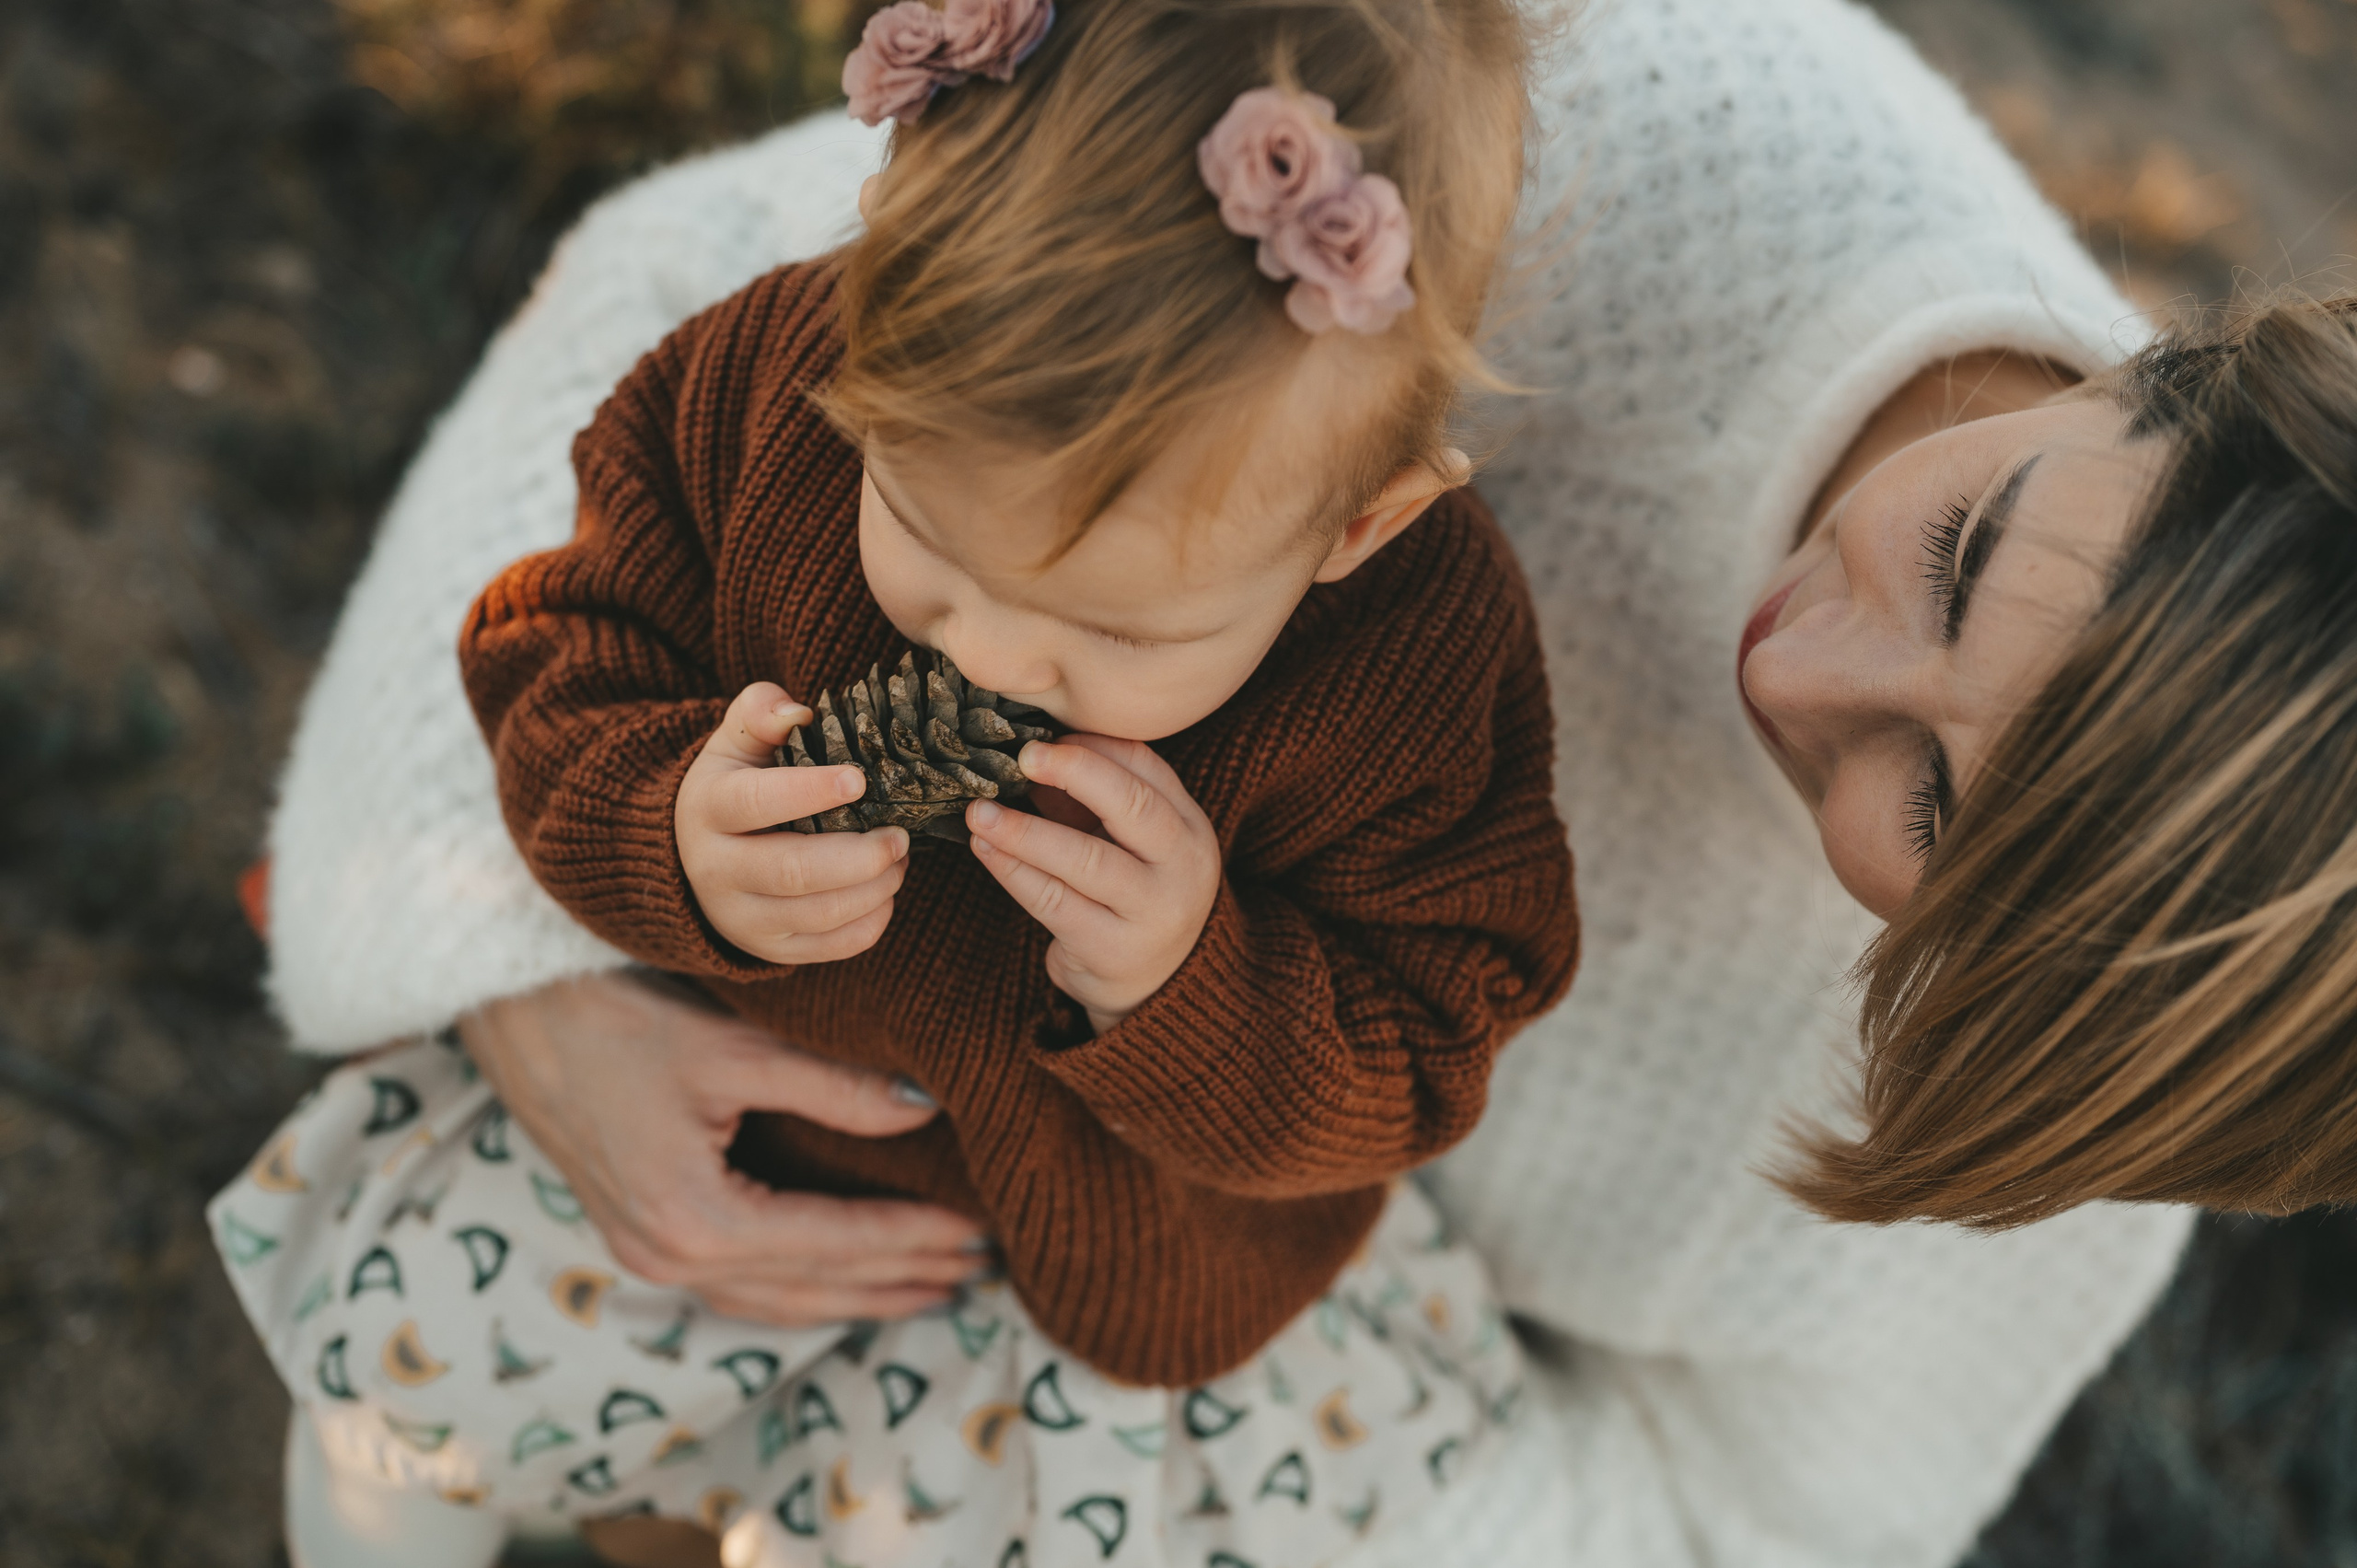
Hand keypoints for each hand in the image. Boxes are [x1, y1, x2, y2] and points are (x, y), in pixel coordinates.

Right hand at [459, 971, 986, 1322]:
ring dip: (855, 1297)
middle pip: (811, 1288)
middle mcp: (668, 1257)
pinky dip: (800, 1290)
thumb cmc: (612, 1018)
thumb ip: (833, 1086)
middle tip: (980, 1271)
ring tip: (930, 1288)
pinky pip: (738, 1288)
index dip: (911, 1240)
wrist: (508, 1012)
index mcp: (694, 1220)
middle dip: (899, 1280)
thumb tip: (926, 1109)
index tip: (978, 1233)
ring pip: (775, 1302)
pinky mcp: (636, 1236)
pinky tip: (838, 1281)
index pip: (832, 1242)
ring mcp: (646, 1255)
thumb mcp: (731, 1047)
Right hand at [677, 682, 908, 963]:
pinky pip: (830, 947)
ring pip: (817, 914)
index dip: (809, 791)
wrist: (696, 856)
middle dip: (859, 856)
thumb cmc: (735, 785)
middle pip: (792, 872)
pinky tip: (884, 892)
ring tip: (898, 859)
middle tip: (900, 836)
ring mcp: (741, 917)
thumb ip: (760, 712)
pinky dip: (870, 922)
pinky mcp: (769, 949)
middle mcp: (716, 869)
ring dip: (873, 889)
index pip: (755, 802)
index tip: (860, 780)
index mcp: (709, 808)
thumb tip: (798, 713)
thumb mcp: (736, 741)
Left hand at [964, 734, 1219, 1033]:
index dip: (1093, 746)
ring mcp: (1152, 913)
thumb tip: (1032, 756)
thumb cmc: (1131, 895)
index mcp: (1190, 828)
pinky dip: (1014, 871)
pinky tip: (986, 849)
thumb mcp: (1130, 843)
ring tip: (980, 813)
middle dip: (1075, 772)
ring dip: (1025, 831)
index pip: (1148, 769)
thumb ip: (1094, 800)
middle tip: (1024, 757)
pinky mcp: (1112, 949)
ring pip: (1086, 859)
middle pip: (1133, 805)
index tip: (1044, 739)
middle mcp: (1183, 868)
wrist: (1155, 986)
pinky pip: (1054, 902)